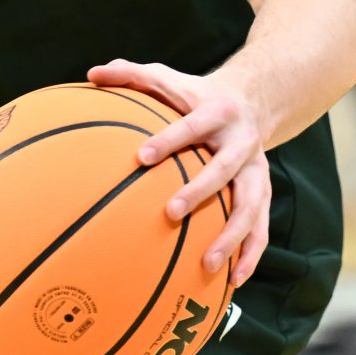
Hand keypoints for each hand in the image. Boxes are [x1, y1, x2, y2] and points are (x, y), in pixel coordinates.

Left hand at [87, 60, 271, 287]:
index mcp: (217, 111)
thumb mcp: (167, 78)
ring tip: (207, 264)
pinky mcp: (263, 192)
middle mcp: (241, 142)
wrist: (253, 100)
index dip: (169, 139)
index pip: (191, 125)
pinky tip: (233, 280)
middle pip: (224, 169)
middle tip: (170, 213)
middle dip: (199, 191)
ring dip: (231, 236)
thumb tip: (91, 74)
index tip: (141, 157)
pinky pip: (261, 227)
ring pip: (250, 206)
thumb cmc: (194, 94)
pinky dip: (250, 254)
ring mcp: (256, 170)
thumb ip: (131, 75)